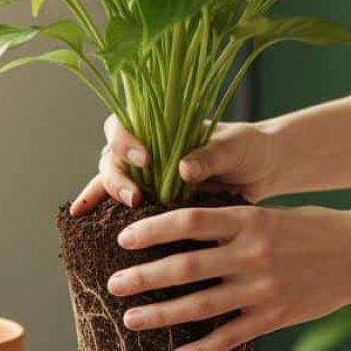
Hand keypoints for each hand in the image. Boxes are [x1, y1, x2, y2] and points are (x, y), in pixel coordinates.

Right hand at [70, 116, 278, 214]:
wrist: (265, 171)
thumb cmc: (247, 148)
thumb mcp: (233, 146)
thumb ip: (210, 155)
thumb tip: (185, 169)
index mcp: (159, 126)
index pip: (123, 124)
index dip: (125, 140)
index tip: (144, 157)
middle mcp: (146, 149)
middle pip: (110, 158)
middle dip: (116, 178)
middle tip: (134, 198)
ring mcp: (148, 176)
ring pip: (111, 182)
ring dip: (110, 198)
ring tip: (124, 217)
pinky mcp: (156, 202)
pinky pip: (123, 209)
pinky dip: (104, 215)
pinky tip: (85, 225)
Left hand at [107, 204, 350, 350]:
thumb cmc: (312, 228)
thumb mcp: (270, 213)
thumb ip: (230, 221)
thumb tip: (181, 227)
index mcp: (248, 220)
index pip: (188, 221)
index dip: (152, 230)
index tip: (123, 238)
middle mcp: (251, 253)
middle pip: (184, 266)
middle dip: (143, 277)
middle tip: (114, 284)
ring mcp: (261, 288)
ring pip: (199, 304)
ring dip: (159, 314)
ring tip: (131, 320)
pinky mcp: (274, 316)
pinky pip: (228, 337)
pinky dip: (198, 350)